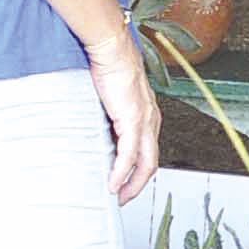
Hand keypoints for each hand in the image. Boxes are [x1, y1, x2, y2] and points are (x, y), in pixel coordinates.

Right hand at [86, 31, 162, 203]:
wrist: (112, 50)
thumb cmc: (110, 66)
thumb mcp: (112, 96)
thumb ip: (110, 113)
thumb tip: (96, 125)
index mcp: (148, 115)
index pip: (148, 150)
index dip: (139, 171)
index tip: (125, 183)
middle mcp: (151, 121)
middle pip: (151, 163)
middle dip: (138, 184)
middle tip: (123, 198)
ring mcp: (144, 122)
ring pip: (145, 163)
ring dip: (132, 184)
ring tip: (118, 196)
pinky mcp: (133, 120)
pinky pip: (129, 155)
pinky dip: (121, 172)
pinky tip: (112, 183)